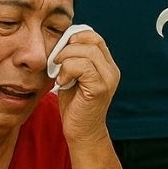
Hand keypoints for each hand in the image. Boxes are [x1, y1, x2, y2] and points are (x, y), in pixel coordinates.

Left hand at [50, 30, 120, 145]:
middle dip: (67, 47)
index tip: (60, 50)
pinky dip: (67, 71)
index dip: (74, 37)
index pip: (94, 37)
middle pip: (91, 40)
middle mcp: (111, 70)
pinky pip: (83, 66)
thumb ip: (73, 58)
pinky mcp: (100, 88)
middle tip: (56, 62)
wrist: (81, 131)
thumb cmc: (74, 105)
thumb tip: (61, 40)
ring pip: (86, 51)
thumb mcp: (74, 76)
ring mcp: (108, 78)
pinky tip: (62, 83)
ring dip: (66, 60)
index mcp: (107, 65)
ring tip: (59, 74)